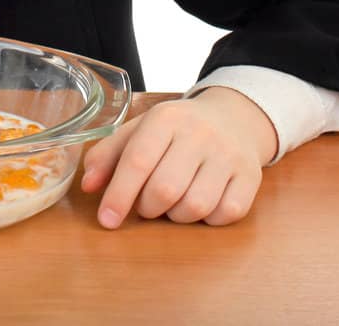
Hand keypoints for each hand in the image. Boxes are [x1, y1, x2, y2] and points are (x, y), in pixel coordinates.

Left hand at [79, 87, 278, 227]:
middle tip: (147, 204)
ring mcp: (229, 155)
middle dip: (148, 208)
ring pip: (195, 207)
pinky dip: (208, 219)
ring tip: (175, 201)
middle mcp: (200, 133)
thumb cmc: (177, 130)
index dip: (118, 195)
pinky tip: (203, 203)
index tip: (107, 220)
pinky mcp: (251, 176)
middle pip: (164, 189)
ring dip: (177, 215)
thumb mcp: (140, 130)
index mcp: (166, 118)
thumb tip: (88, 186)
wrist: (233, 118)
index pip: (137, 160)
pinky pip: (225, 214)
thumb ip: (109, 154)